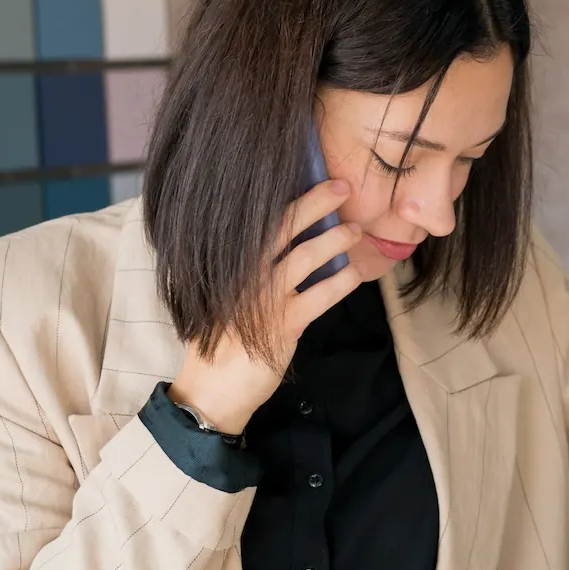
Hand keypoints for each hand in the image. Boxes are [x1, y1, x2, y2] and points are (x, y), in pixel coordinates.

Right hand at [168, 179, 361, 434]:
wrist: (212, 389)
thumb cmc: (220, 342)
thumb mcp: (223, 298)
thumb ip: (244, 272)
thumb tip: (281, 246)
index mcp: (230, 265)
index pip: (261, 221)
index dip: (291, 199)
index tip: (313, 181)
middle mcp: (246, 275)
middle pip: (285, 227)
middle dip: (316, 203)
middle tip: (343, 187)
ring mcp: (265, 299)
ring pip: (306, 256)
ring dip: (336, 239)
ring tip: (356, 231)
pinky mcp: (284, 325)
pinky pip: (321, 296)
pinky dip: (341, 282)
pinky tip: (354, 273)